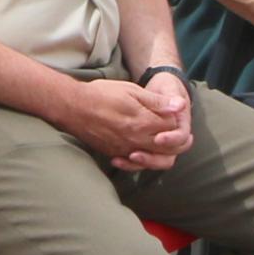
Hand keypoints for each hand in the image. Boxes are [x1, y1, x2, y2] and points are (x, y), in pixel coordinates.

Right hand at [59, 75, 184, 171]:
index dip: (176, 121)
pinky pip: (134, 163)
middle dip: (174, 141)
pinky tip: (140, 150)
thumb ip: (157, 102)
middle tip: (173, 131)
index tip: (173, 114)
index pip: (172, 128)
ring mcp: (125, 149)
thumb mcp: (132, 91)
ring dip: (159, 152)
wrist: (73, 107)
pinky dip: (141, 158)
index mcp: (143, 122)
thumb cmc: (102, 95)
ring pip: (152, 159)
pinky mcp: (114, 154)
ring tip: (159, 140)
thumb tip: (180, 106)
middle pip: (167, 149)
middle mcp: (136, 140)